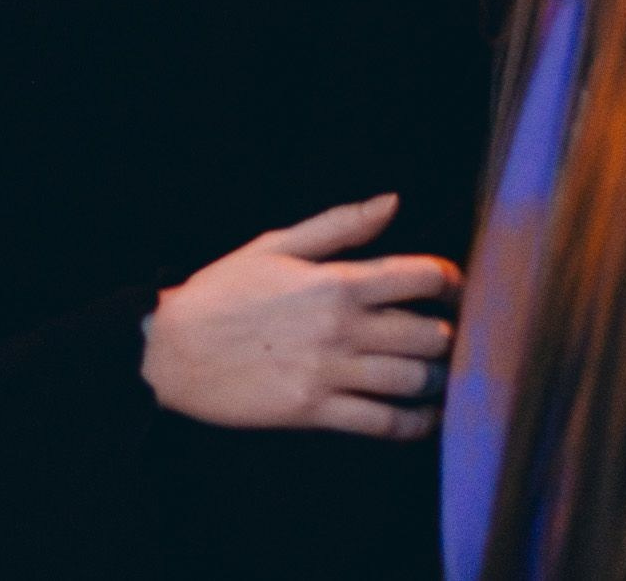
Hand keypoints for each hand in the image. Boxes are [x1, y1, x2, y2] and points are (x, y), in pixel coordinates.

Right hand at [140, 193, 457, 440]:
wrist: (171, 349)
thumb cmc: (222, 291)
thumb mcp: (276, 245)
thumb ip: (339, 225)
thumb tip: (392, 202)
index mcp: (336, 281)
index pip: (421, 276)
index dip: (451, 281)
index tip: (454, 288)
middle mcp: (342, 328)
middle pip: (429, 334)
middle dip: (448, 334)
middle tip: (448, 335)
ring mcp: (330, 373)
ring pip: (414, 380)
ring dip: (436, 379)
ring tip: (437, 374)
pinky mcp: (315, 412)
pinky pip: (384, 423)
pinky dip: (415, 423)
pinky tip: (423, 416)